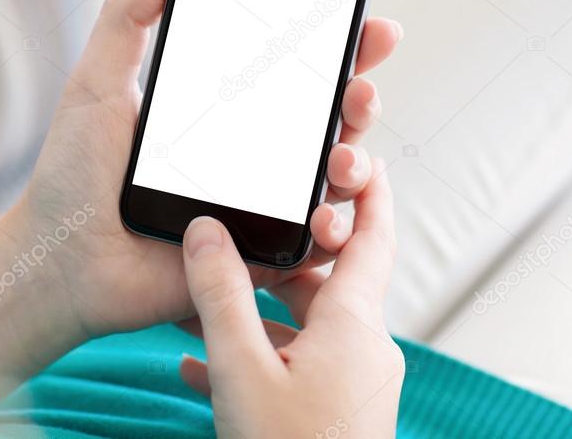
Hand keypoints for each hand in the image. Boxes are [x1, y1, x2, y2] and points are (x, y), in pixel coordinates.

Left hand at [19, 0, 401, 338]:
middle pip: (330, 118)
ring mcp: (262, 204)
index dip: (339, 47)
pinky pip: (314, 244)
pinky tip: (324, 216)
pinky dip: (334, 230)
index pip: (297, 70)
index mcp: (227, 108)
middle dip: (360, 94)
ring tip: (341, 154)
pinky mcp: (260, 255)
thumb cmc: (72, 172)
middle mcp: (255, 153)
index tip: (365, 22)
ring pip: (336, 177)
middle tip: (361, 84)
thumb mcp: (99, 81)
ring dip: (355, 158)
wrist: (57, 259)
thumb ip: (130, 14)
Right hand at [178, 161, 403, 437]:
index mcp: (353, 325)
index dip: (369, 195)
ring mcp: (355, 385)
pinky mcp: (339, 414)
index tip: (360, 158)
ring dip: (257, 316)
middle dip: (281, 260)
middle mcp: (365, 348)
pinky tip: (202, 370)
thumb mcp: (242, 371)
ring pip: (305, 329)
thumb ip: (220, 295)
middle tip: (240, 235)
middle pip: (326, 282)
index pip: (372, 239)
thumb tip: (205, 230)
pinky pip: (300, 369)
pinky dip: (261, 358)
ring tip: (200, 310)